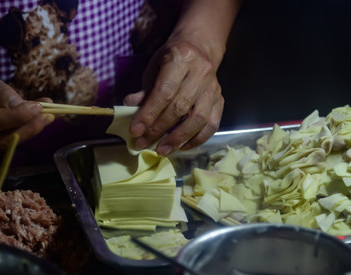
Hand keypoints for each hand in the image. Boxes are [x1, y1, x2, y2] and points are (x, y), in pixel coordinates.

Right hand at [0, 53, 53, 150]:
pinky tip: (38, 117)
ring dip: (29, 130)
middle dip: (29, 128)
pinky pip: (2, 139)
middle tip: (52, 113)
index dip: (17, 117)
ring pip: (4, 142)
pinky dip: (22, 129)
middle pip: (0, 139)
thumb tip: (22, 106)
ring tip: (50, 114)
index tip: (39, 107)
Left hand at [124, 37, 223, 155]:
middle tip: (144, 144)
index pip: (164, 92)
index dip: (149, 114)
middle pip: (180, 107)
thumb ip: (145, 90)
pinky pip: (212, 124)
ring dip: (179, 138)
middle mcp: (200, 72)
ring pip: (199, 119)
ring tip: (162, 150)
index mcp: (181, 59)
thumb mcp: (153, 68)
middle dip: (159, 129)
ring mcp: (213, 88)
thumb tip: (130, 108)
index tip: (136, 131)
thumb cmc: (171, 59)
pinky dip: (197, 139)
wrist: (199, 48)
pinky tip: (181, 147)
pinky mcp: (220, 100)